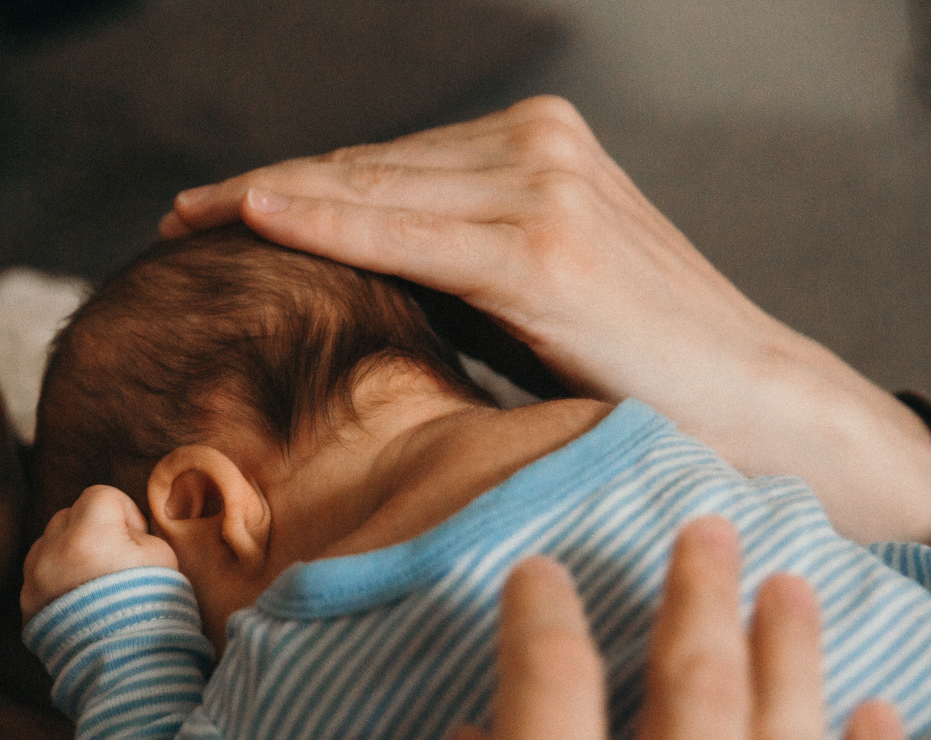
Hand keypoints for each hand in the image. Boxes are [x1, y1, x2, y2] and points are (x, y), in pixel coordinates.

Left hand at [20, 485, 177, 618]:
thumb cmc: (152, 608)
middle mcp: (52, 548)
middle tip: (115, 562)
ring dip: (69, 553)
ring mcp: (34, 578)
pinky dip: (57, 581)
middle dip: (92, 530)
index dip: (126, 515)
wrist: (125, 667)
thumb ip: (138, 534)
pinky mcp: (27, 605)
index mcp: (88, 531)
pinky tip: (80, 603)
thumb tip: (123, 532)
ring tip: (95, 584)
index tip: (137, 543)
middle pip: (68, 515)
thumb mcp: (164, 558)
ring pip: (48, 544)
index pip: (102, 495)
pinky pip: (38, 576)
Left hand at [163, 97, 930, 551]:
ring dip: (272, 201)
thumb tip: (354, 284)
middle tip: (178, 217)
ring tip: (193, 223)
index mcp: (533, 150)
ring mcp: (540, 187)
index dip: (291, 185)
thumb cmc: (636, 369)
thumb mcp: (529, 299)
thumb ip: (452, 269)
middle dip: (263, 191)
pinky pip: (404, 230)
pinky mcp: (543, 245)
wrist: (751, 401)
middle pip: (363, 168)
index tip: (212, 209)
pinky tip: (256, 216)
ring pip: (370, 189)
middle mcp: (535, 147)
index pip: (382, 166)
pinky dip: (325, 221)